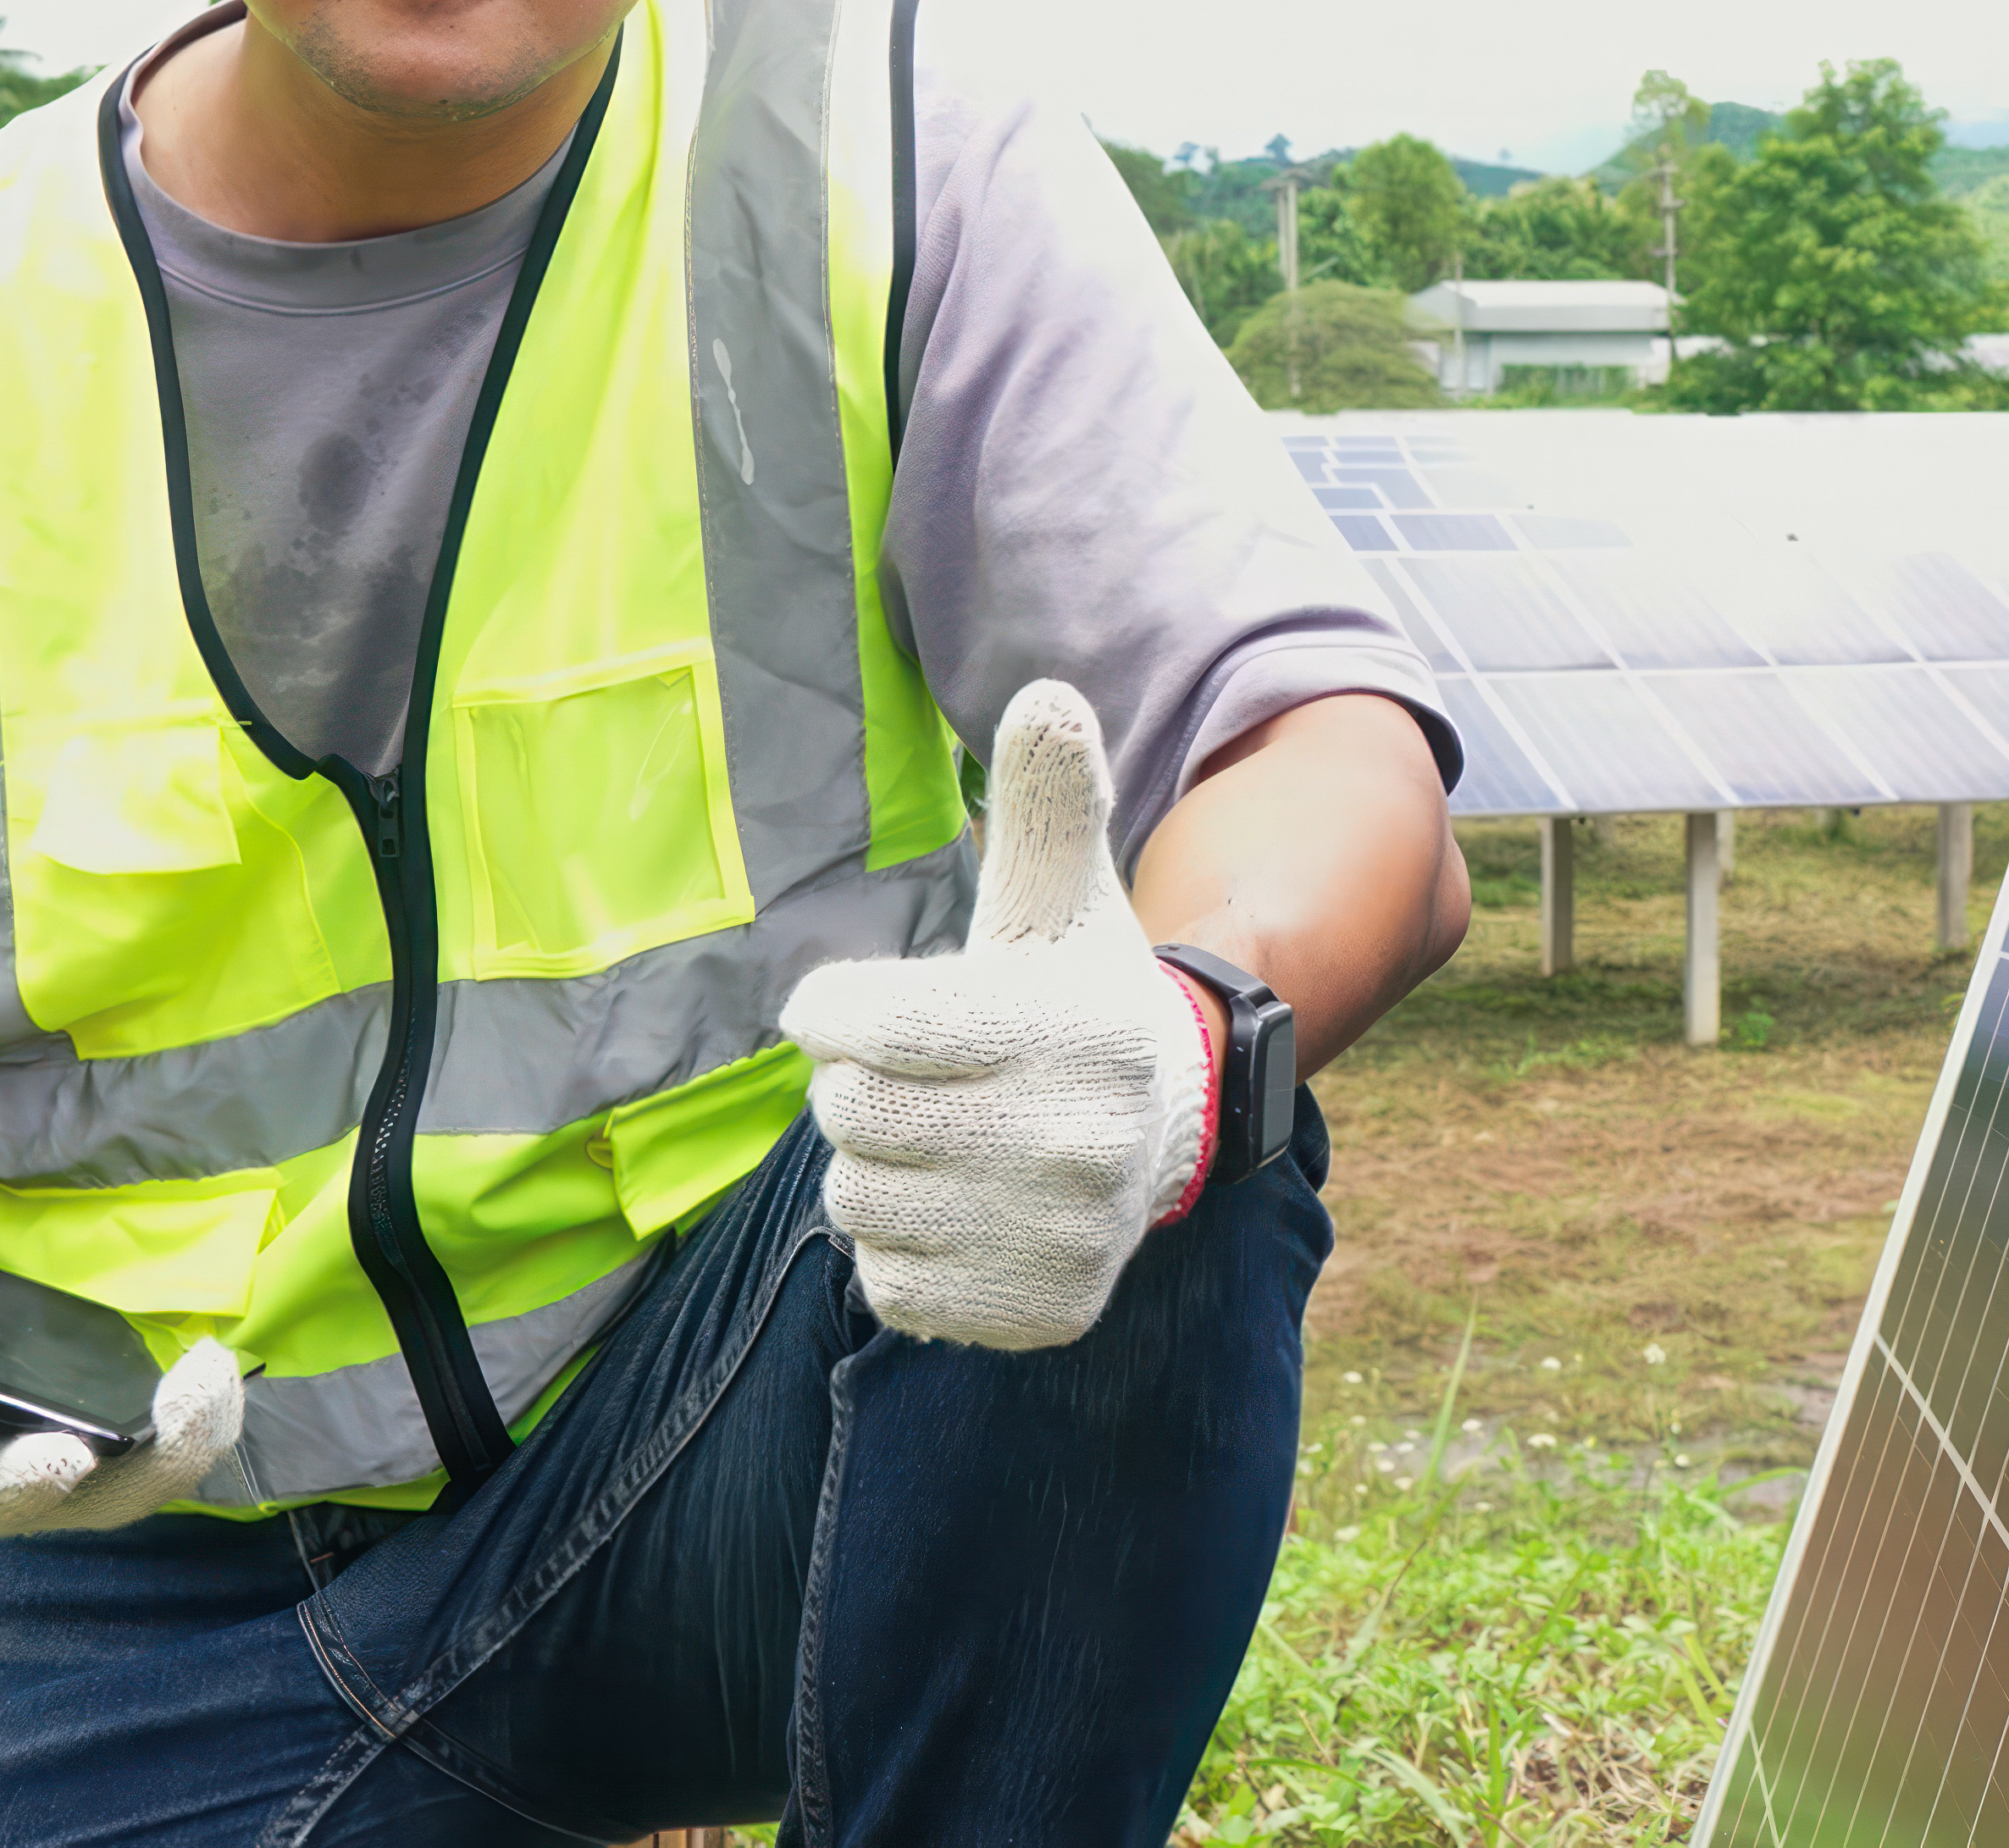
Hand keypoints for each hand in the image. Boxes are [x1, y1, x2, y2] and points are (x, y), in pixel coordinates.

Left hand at [777, 679, 1219, 1351]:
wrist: (1174, 1130)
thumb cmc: (1079, 996)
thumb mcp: (1062, 898)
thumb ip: (1043, 804)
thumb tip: (1046, 695)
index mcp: (1072, 1025)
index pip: (872, 1026)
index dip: (833, 1010)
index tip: (842, 1008)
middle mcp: (1077, 1138)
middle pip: (852, 1116)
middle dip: (859, 1088)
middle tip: (919, 1078)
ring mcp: (1060, 1236)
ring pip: (858, 1203)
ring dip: (874, 1169)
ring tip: (939, 1142)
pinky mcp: (1038, 1312)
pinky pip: (888, 1284)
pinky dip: (901, 1249)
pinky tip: (959, 1209)